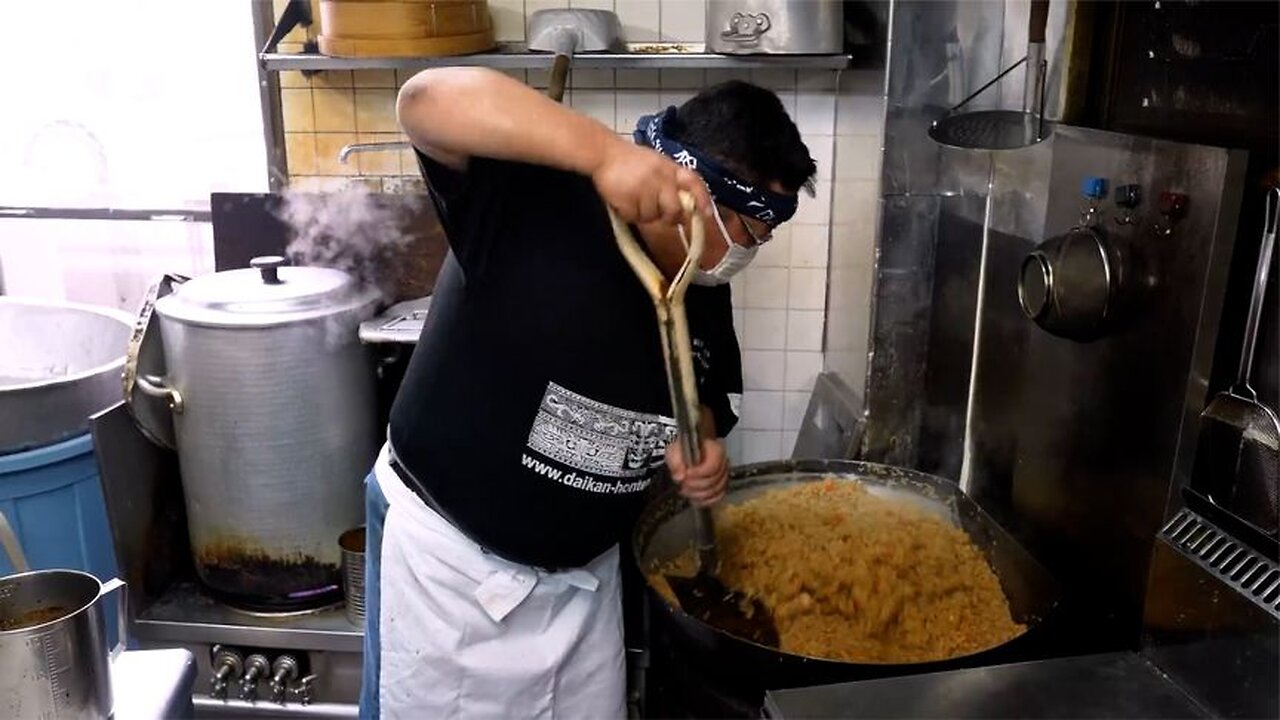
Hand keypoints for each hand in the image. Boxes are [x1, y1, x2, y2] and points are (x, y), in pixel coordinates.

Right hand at [591, 139, 712, 224]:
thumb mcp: (656, 164)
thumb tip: (684, 208)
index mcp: (670, 168)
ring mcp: (644, 188)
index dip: (702, 199)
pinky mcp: (628, 198)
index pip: (693, 183)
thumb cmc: (631, 161)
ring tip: (633, 198)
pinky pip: (634, 217)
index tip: (707, 214)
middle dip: (669, 218)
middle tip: (661, 216)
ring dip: (643, 213)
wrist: (603, 153)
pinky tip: (623, 201)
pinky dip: (628, 214)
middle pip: (674, 210)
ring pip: (652, 217)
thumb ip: (670, 182)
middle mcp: (661, 178)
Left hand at [666, 437, 728, 506]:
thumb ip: (676, 462)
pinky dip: (706, 501)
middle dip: (696, 486)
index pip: (712, 467)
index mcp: (715, 451)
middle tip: (682, 484)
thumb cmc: (683, 448)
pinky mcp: (720, 485)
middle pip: (714, 481)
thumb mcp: (675, 449)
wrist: (687, 449)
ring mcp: (723, 475)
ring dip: (699, 495)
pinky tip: (694, 500)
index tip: (686, 474)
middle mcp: (723, 463)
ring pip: (717, 491)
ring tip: (685, 491)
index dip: (698, 474)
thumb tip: (679, 477)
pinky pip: (718, 497)